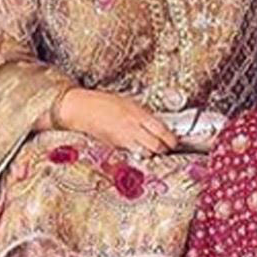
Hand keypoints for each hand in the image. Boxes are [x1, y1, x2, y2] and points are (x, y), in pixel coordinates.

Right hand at [56, 88, 176, 156]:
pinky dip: (138, 153)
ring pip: (145, 153)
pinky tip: (138, 148)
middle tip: (166, 147)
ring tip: (152, 148)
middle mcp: (132, 128)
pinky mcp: (116, 147)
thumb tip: (161, 126)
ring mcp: (123, 139)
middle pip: (156, 146)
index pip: (162, 131)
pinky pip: (133, 153)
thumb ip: (145, 116)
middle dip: (164, 149)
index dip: (171, 139)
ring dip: (151, 152)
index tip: (174, 141)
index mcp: (138, 114)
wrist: (82, 109)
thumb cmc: (105, 103)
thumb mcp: (130, 103)